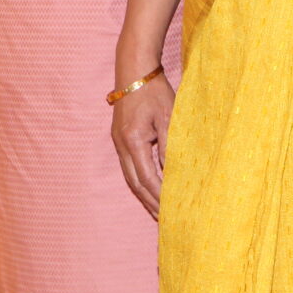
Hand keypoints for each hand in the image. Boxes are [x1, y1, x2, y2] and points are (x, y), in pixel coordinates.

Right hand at [111, 75, 174, 217]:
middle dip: (150, 202)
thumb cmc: (154, 92)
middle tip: (164, 220)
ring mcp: (118, 143)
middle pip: (135, 183)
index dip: (159, 196)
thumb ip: (170, 146)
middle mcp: (122, 145)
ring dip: (143, 195)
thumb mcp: (168, 117)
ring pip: (130, 178)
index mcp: (133, 140)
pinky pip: (129, 168)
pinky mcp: (120, 139)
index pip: (147, 177)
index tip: (172, 210)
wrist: (134, 71)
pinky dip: (139, 182)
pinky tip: (148, 189)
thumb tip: (174, 173)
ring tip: (157, 211)